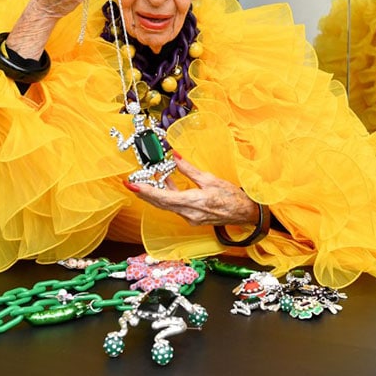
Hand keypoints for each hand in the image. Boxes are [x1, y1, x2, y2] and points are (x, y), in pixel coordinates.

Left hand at [125, 152, 260, 227]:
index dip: (146, 192)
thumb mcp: (210, 179)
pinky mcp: (192, 218)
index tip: (133, 186)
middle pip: (160, 203)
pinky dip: (167, 196)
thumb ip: (189, 170)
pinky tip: (166, 184)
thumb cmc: (232, 197)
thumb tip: (175, 157)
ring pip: (166, 205)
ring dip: (155, 194)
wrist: (245, 214)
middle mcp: (189, 213)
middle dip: (144, 193)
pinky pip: (174, 206)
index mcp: (194, 202)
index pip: (163, 197)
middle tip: (131, 184)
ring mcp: (190, 218)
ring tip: (145, 182)